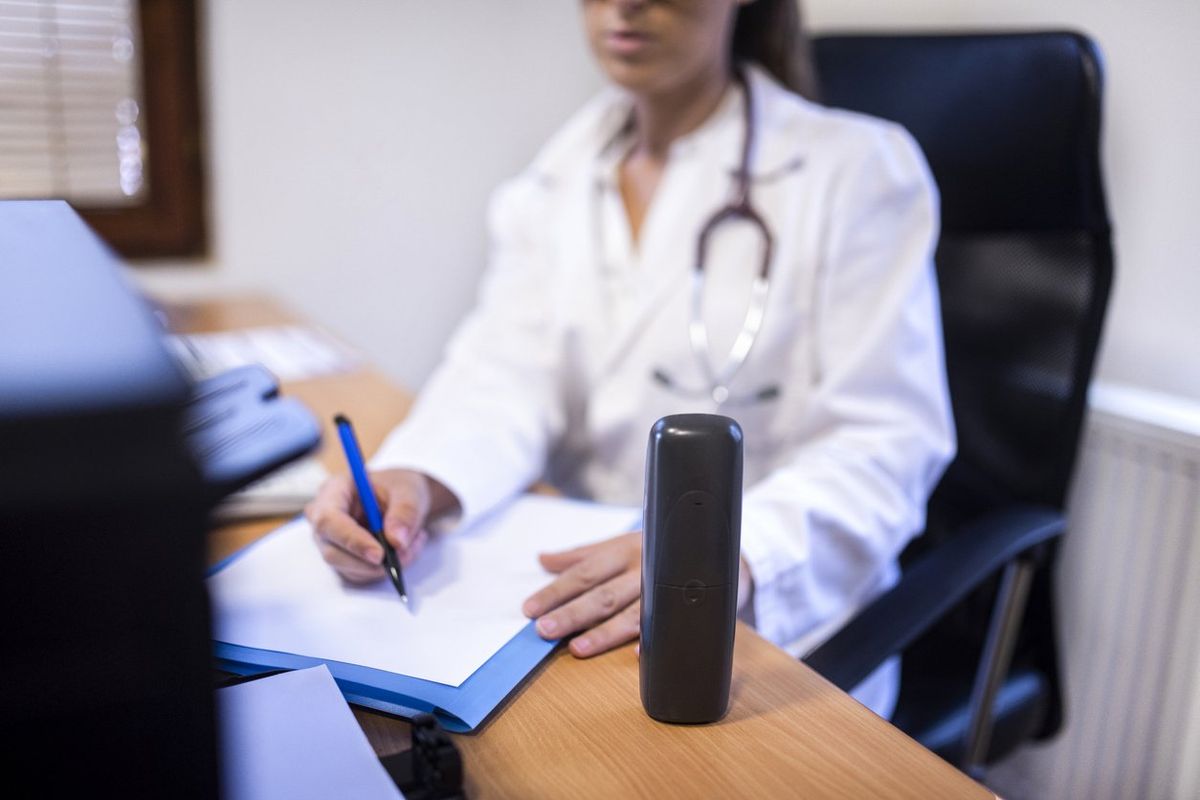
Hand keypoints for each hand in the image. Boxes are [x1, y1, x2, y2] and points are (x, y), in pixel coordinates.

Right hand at [305, 468, 443, 582]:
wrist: (402, 500)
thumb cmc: (399, 488)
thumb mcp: (409, 491)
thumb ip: (405, 512)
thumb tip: (397, 541)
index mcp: (333, 491)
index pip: (328, 521)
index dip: (352, 540)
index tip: (379, 554)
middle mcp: (323, 519)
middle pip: (332, 551)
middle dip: (370, 561)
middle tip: (404, 556)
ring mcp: (330, 542)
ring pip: (348, 568)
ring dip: (383, 566)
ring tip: (412, 545)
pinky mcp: (343, 559)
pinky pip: (360, 574)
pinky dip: (384, 569)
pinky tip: (404, 551)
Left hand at [524, 532, 756, 659]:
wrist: (723, 547)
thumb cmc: (661, 547)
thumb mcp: (621, 543)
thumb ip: (582, 555)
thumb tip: (543, 559)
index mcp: (623, 550)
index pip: (583, 572)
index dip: (556, 590)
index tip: (530, 609)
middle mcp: (643, 567)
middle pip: (602, 593)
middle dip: (572, 613)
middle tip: (543, 630)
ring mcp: (665, 588)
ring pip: (631, 612)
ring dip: (604, 632)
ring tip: (577, 648)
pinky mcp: (688, 605)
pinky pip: (669, 624)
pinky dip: (654, 639)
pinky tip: (639, 654)